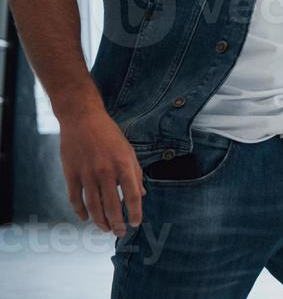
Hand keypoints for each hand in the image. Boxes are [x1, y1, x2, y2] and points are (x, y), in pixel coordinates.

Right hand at [61, 107, 143, 234]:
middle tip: (120, 233)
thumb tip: (142, 195)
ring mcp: (87, 174)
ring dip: (100, 221)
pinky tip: (85, 218)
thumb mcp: (129, 150)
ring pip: (93, 206)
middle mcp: (106, 171)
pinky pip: (75, 198)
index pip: (133, 195)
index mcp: (124, 164)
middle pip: (113, 205)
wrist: (83, 119)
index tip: (136, 223)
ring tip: (105, 229)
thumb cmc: (109, 135)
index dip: (136, 212)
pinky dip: (80, 211)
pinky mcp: (71, 174)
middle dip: (117, 223)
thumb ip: (136, 173)